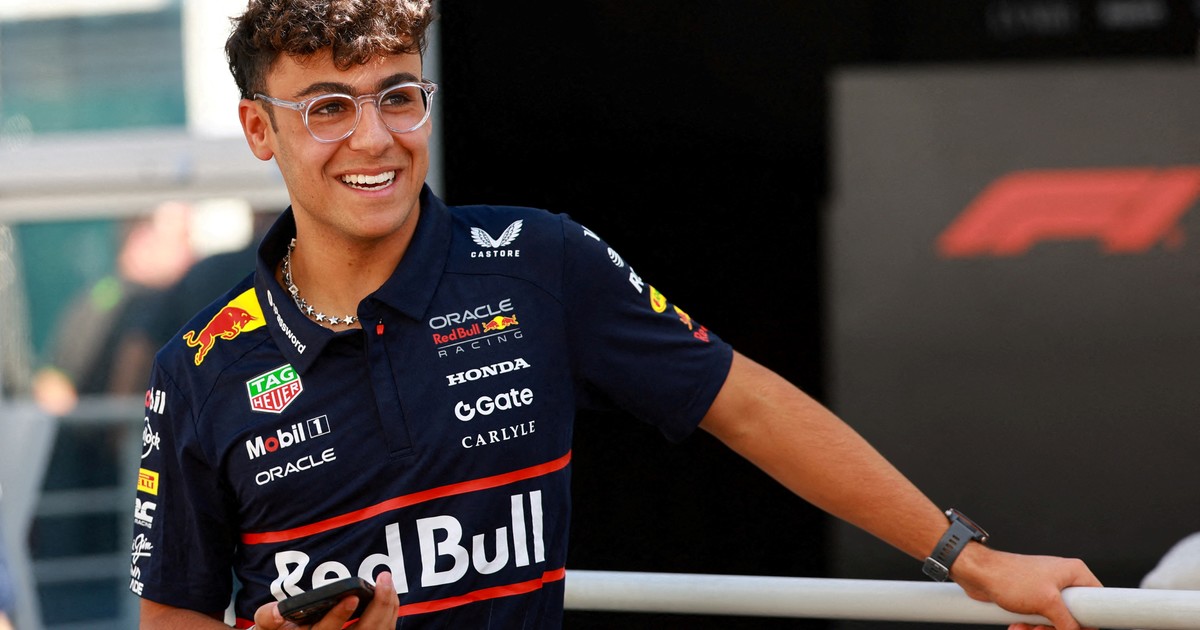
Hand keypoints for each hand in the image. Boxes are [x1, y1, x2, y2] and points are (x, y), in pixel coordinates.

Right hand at [253, 572, 399, 628]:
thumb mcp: (267, 625)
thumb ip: (268, 617)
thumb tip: (279, 612)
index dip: (338, 617)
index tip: (350, 598)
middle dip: (378, 607)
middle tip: (383, 580)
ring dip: (388, 607)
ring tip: (387, 582)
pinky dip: (390, 612)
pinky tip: (388, 594)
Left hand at [950, 545, 1101, 629]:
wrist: (977, 573)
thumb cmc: (1010, 578)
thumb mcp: (1047, 603)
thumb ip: (1069, 622)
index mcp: (1074, 573)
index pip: (1098, 600)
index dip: (1091, 621)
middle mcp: (1063, 579)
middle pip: (1074, 616)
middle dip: (1057, 629)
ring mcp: (1047, 589)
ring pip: (1054, 621)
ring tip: (1023, 629)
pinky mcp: (1032, 598)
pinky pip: (1038, 619)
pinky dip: (1029, 626)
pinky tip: (1016, 627)